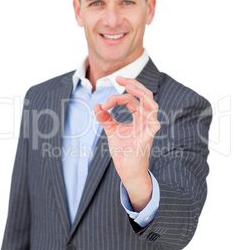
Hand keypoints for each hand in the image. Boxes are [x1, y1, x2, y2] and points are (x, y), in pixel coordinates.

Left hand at [94, 76, 159, 211]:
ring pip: (152, 105)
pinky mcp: (147, 139)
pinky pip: (153, 126)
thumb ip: (105, 118)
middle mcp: (145, 120)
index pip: (131, 99)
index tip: (104, 105)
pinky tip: (141, 111)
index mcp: (138, 117)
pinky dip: (150, 119)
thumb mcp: (111, 131)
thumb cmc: (123, 151)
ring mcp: (148, 128)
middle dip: (134, 84)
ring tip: (129, 86)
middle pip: (146, 96)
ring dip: (142, 94)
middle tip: (120, 78)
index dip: (116, 98)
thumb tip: (96, 106)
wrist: (127, 171)